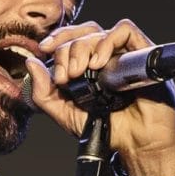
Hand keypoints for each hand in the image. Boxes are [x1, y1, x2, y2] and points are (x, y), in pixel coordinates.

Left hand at [24, 19, 174, 175]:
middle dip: (66, 50)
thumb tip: (30, 63)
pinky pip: (126, 31)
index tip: (48, 61)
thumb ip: (43, 92)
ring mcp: (124, 54)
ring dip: (82, 47)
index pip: (69, 39)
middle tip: (66, 76)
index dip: (55, 44)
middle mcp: (105, 56)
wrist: (137, 145)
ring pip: (98, 30)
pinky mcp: (143, 55)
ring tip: (80, 71)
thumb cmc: (107, 129)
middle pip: (81, 33)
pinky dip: (108, 41)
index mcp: (87, 64)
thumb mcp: (65, 114)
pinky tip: (100, 63)